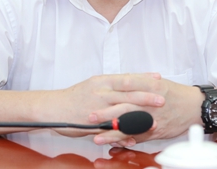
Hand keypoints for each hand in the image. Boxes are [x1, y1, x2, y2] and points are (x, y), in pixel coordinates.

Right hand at [47, 73, 165, 137]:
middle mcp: (101, 93)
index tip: (158, 78)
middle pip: (128, 94)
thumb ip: (111, 86)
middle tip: (163, 99)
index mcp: (102, 82)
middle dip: (147, 97)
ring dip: (139, 117)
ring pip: (122, 112)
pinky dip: (124, 135)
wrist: (53, 108)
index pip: (127, 78)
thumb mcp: (93, 84)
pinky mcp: (92, 125)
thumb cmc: (75, 96)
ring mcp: (97, 109)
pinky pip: (111, 131)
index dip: (144, 78)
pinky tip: (135, 139)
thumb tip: (130, 83)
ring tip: (154, 122)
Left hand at [89, 77, 201, 145]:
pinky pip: (139, 138)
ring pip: (130, 127)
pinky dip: (126, 142)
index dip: (109, 92)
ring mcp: (153, 118)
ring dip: (112, 133)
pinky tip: (114, 145)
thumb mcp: (157, 82)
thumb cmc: (176, 93)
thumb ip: (138, 81)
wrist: (196, 107)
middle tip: (90, 117)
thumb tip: (120, 81)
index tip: (94, 96)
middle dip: (106, 114)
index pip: (125, 88)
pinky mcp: (156, 131)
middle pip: (125, 108)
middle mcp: (150, 102)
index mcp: (150, 86)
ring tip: (97, 137)